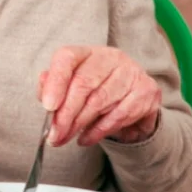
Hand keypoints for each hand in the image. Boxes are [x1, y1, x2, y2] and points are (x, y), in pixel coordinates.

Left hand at [39, 46, 161, 146]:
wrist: (132, 100)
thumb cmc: (93, 91)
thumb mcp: (69, 86)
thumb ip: (52, 88)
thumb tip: (45, 96)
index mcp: (86, 52)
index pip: (67, 58)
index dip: (56, 82)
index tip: (48, 106)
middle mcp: (110, 57)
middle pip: (83, 84)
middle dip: (65, 114)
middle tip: (54, 135)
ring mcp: (131, 72)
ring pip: (100, 101)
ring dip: (79, 125)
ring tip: (64, 138)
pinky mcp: (147, 90)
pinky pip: (119, 114)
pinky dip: (99, 131)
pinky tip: (85, 139)